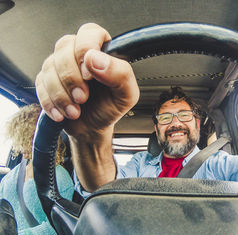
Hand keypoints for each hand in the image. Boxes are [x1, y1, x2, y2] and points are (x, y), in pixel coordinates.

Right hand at [35, 23, 139, 138]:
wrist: (93, 129)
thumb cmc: (111, 108)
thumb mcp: (126, 94)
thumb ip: (120, 74)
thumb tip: (95, 58)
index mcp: (102, 50)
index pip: (89, 32)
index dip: (85, 49)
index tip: (89, 75)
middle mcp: (79, 53)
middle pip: (64, 47)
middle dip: (71, 77)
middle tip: (83, 98)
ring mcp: (60, 65)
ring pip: (49, 66)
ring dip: (60, 94)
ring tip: (75, 111)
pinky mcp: (45, 79)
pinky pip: (39, 83)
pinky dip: (50, 102)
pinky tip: (62, 114)